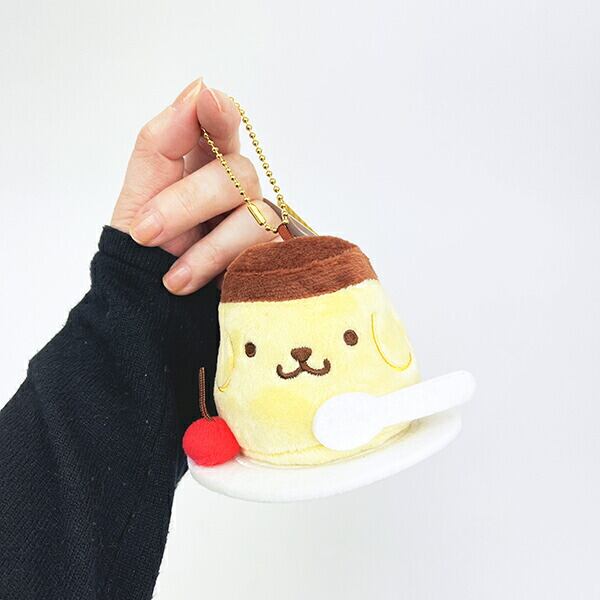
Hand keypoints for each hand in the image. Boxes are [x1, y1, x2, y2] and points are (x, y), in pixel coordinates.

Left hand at [111, 78, 277, 294]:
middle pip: (236, 171)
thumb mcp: (137, 194)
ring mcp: (255, 219)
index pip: (221, 122)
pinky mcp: (267, 253)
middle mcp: (235, 185)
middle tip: (146, 233)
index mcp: (201, 160)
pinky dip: (221, 267)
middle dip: (186, 202)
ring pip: (255, 213)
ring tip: (171, 278)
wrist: (148, 302)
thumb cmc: (144, 246)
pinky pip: (262, 251)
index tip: (209, 102)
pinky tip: (190, 283)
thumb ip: (161, 142)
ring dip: (208, 248)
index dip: (220, 113)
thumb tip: (198, 87)